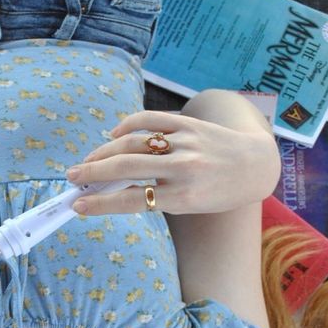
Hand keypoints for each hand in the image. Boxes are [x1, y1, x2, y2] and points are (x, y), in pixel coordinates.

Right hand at [66, 109, 280, 216]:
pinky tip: (113, 136)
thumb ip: (156, 197)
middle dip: (93, 173)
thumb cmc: (219, 193)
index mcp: (185, 196)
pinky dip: (127, 126)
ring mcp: (186, 142)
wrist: (255, 166)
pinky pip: (150, 120)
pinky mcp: (189, 123)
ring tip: (87, 162)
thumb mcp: (189, 204)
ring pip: (133, 142)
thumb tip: (113, 189)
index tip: (78, 206)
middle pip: (127, 167)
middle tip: (71, 179)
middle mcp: (184, 168)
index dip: (101, 204)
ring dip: (104, 152)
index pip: (133, 200)